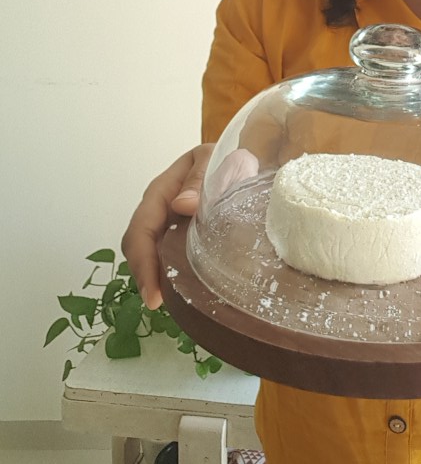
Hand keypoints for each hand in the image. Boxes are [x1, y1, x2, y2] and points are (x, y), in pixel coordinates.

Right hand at [121, 144, 213, 310]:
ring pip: (152, 256)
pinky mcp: (182, 238)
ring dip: (156, 279)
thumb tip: (183, 205)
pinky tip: (185, 292)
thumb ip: (199, 178)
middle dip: (144, 276)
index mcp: (161, 192)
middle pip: (139, 248)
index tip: (152, 292)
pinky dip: (171, 276)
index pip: (141, 229)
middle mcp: (159, 212)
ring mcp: (169, 226)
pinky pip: (170, 259)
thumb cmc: (222, 159)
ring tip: (170, 304)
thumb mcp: (210, 160)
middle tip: (158, 303)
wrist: (237, 162)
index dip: (143, 262)